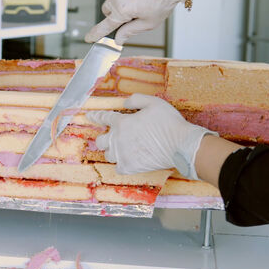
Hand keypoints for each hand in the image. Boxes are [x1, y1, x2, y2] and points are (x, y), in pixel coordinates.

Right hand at [84, 0, 185, 44]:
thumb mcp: (149, 22)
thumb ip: (130, 31)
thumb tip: (119, 39)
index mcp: (123, 10)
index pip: (105, 25)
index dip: (96, 33)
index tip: (89, 38)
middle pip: (107, 10)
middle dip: (115, 15)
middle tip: (129, 15)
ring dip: (123, 1)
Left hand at [86, 94, 216, 179]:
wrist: (180, 145)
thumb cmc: (169, 122)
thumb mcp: (154, 102)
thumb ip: (136, 99)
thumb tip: (125, 103)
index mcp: (122, 123)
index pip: (103, 118)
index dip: (95, 116)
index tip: (89, 116)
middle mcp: (118, 139)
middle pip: (100, 141)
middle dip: (104, 138)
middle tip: (114, 137)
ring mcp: (123, 155)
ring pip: (108, 155)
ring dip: (113, 151)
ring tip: (123, 149)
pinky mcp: (130, 167)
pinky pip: (118, 168)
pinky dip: (122, 164)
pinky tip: (128, 160)